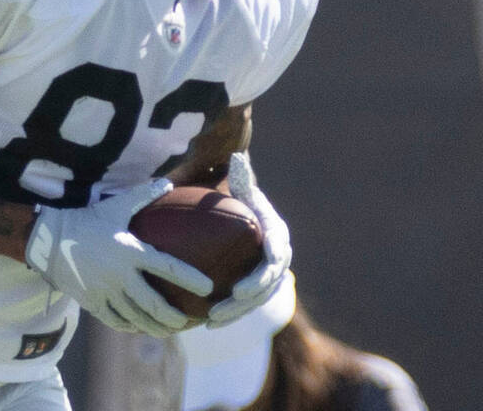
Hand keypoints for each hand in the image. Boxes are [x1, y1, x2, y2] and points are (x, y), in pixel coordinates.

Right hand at [26, 179, 213, 336]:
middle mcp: (119, 274)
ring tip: (168, 331)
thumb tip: (167, 182)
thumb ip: (143, 195)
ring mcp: (105, 291)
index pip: (168, 267)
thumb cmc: (88, 219)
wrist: (50, 238)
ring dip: (154, 327)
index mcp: (130, 250)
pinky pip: (115, 320)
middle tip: (187, 321)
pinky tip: (139, 327)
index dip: (190, 278)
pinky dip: (130, 326)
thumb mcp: (116, 205)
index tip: (208, 288)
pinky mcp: (91, 301)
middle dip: (173, 316)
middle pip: (153, 303)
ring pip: (135, 317)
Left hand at [207, 152, 291, 327]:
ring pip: (256, 300)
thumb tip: (236, 157)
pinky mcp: (257, 286)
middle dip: (246, 301)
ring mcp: (269, 274)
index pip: (274, 259)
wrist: (245, 212)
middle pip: (266, 286)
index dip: (261, 277)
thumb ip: (240, 177)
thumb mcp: (241, 187)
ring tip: (210, 321)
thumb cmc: (239, 197)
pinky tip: (205, 324)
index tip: (241, 289)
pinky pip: (246, 304)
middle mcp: (277, 257)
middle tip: (222, 307)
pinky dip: (229, 315)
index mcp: (276, 235)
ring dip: (235, 314)